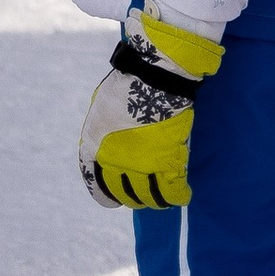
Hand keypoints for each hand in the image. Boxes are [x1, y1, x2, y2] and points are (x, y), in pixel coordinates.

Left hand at [78, 8, 221, 209]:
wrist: (153, 76)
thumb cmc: (125, 86)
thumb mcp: (100, 110)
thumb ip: (100, 134)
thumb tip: (104, 153)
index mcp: (94, 147)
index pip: (94, 185)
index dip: (104, 194)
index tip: (113, 197)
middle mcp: (115, 162)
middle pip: (123, 194)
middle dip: (130, 196)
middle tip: (140, 191)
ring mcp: (143, 165)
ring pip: (148, 198)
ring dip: (153, 199)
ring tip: (159, 194)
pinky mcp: (169, 164)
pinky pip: (173, 193)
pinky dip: (177, 196)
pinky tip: (180, 193)